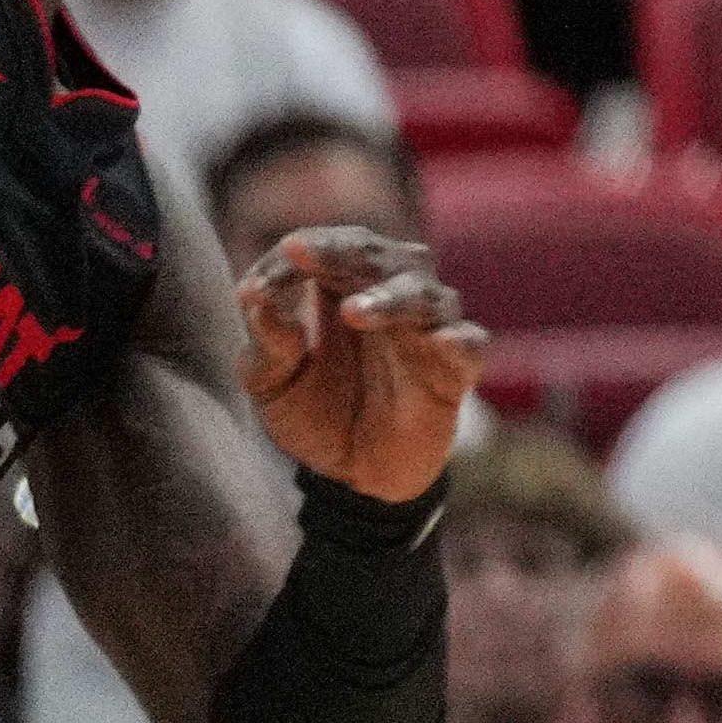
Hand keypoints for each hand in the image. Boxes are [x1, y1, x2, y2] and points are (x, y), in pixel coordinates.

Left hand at [240, 230, 484, 502]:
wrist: (351, 474)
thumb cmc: (312, 411)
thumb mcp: (271, 382)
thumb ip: (266, 343)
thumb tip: (255, 301)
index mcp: (340, 284)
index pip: (319, 248)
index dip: (286, 262)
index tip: (252, 294)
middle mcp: (389, 293)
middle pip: (375, 253)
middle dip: (338, 251)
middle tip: (301, 252)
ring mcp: (427, 329)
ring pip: (424, 294)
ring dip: (390, 297)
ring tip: (353, 313)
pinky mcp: (455, 371)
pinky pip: (470, 346)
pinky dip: (459, 340)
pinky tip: (441, 341)